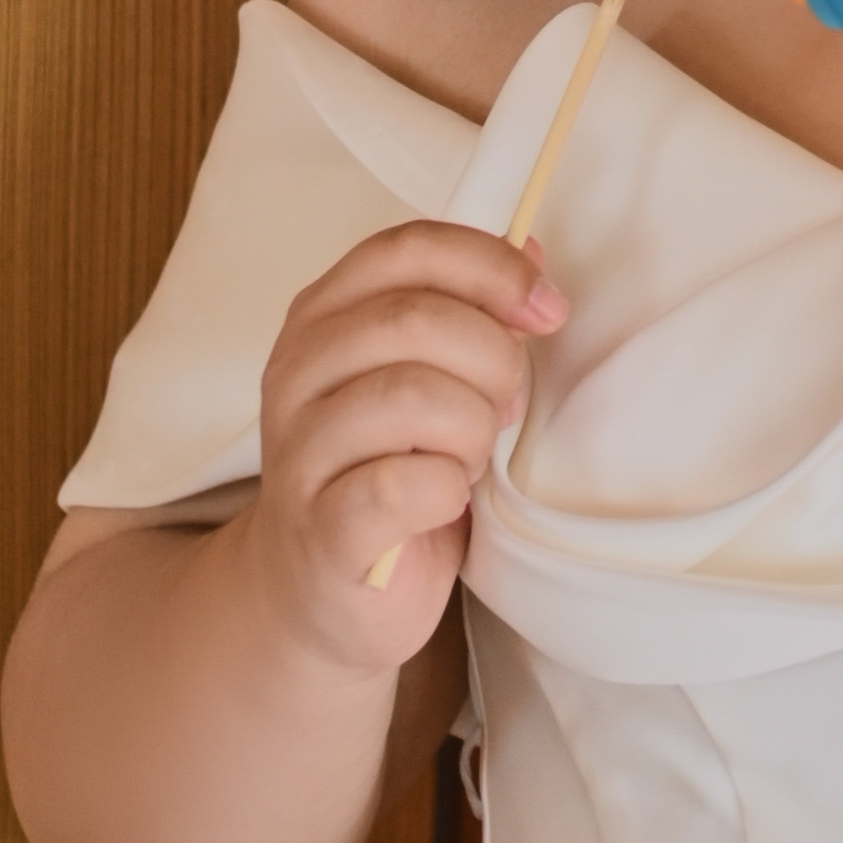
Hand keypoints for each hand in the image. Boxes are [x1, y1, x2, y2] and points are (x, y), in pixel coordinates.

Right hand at [240, 220, 558, 670]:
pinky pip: (403, 485)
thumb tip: (530, 249)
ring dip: (470, 429)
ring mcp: (299, 451)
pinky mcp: (322, 528)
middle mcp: (295, 372)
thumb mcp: (428, 376)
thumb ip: (469, 310)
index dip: (490, 268)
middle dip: (493, 360)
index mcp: (323, 317)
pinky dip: (447, 490)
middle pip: (415, 319)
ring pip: (411, 397)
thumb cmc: (387, 471)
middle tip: (504, 406)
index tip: (547, 311)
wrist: (322, 592)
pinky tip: (445, 500)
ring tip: (466, 457)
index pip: (407, 249)